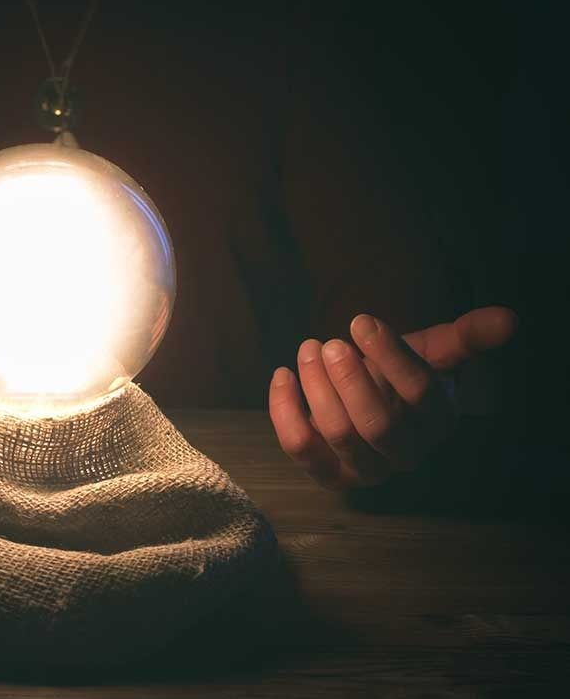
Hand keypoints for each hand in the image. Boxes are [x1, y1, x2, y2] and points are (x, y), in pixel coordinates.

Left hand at [268, 306, 516, 488]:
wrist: (368, 401)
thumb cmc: (398, 373)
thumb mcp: (431, 350)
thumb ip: (465, 337)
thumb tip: (508, 319)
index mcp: (438, 422)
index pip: (420, 393)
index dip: (389, 355)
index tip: (360, 322)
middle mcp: (405, 454)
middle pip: (377, 424)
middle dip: (349, 379)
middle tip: (329, 343)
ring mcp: (364, 470)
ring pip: (338, 434)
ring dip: (316, 387)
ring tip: (309, 350)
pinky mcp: (326, 473)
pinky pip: (299, 447)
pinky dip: (284, 409)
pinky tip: (282, 374)